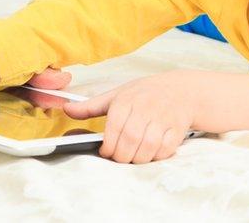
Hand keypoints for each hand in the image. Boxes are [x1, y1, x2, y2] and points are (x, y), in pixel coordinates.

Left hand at [63, 70, 198, 163]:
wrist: (182, 90)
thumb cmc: (145, 94)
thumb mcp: (116, 95)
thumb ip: (91, 106)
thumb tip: (66, 109)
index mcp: (127, 99)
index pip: (114, 128)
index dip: (108, 146)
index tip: (105, 152)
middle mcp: (145, 107)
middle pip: (130, 140)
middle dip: (121, 156)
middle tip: (119, 157)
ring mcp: (163, 118)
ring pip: (147, 147)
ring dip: (138, 158)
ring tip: (133, 157)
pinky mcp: (177, 128)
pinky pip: (165, 149)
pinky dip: (156, 156)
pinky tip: (150, 152)